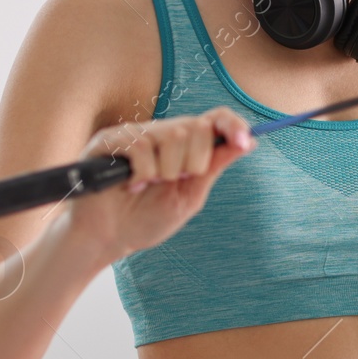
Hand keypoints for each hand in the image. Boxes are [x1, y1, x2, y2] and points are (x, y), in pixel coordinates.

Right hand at [67, 106, 255, 264]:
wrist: (107, 240)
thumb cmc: (146, 220)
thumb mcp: (190, 195)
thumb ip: (215, 166)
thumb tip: (250, 141)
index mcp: (183, 145)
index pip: (215, 118)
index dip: (233, 125)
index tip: (245, 142)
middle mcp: (160, 132)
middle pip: (197, 127)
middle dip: (192, 164)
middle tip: (171, 182)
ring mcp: (134, 133)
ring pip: (172, 136)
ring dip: (165, 172)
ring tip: (146, 186)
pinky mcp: (109, 140)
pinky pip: (141, 147)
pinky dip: (141, 174)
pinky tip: (129, 185)